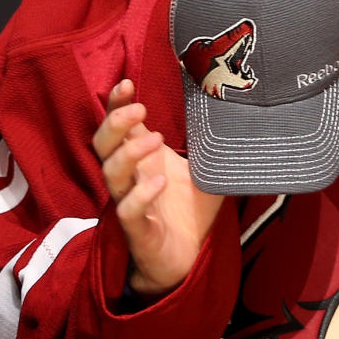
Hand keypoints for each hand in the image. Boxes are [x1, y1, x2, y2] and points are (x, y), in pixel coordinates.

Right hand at [92, 79, 224, 296]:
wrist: (188, 256)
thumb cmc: (190, 208)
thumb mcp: (204, 168)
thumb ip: (211, 142)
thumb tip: (236, 110)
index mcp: (142, 158)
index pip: (117, 126)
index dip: (116, 103)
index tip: (127, 82)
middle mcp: (130, 177)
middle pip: (102, 145)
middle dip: (115, 123)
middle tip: (139, 108)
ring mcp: (129, 202)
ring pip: (111, 174)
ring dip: (129, 153)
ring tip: (156, 138)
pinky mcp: (137, 230)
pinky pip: (128, 211)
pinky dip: (141, 195)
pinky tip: (160, 182)